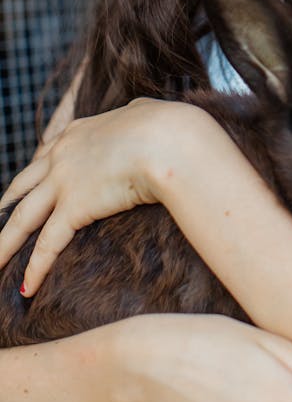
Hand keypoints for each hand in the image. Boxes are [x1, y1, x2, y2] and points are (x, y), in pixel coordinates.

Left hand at [0, 98, 192, 295]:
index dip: (32, 177)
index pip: (44, 157)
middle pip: (22, 188)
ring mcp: (63, 182)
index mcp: (77, 133)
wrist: (166, 140)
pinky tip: (27, 288)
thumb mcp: (143, 114)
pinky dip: (35, 268)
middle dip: (5, 208)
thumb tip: (141, 114)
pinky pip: (48, 244)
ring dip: (5, 244)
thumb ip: (133, 116)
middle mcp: (61, 156)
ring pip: (22, 218)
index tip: (25, 191)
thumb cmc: (165, 126)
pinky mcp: (74, 207)